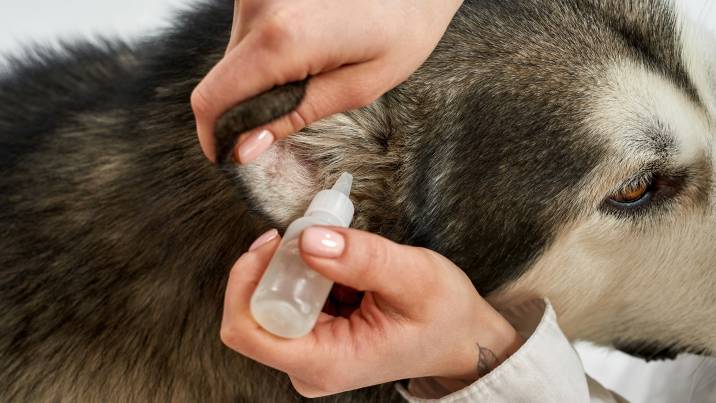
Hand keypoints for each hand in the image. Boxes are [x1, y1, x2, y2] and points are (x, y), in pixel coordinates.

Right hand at [192, 0, 463, 163]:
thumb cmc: (404, 25)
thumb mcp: (358, 86)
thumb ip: (294, 116)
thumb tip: (243, 148)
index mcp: (282, 39)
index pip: (213, 99)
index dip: (213, 136)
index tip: (229, 156)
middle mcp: (259, 6)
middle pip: (223, 78)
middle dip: (246, 108)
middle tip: (291, 113)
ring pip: (236, 55)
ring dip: (260, 75)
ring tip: (313, 68)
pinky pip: (250, 31)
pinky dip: (269, 50)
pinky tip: (308, 45)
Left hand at [221, 227, 522, 397]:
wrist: (462, 339)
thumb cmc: (445, 317)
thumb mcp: (414, 278)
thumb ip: (362, 259)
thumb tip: (308, 240)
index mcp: (328, 362)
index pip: (248, 329)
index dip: (249, 280)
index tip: (277, 242)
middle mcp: (310, 366)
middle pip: (256, 310)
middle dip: (279, 264)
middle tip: (316, 235)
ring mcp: (310, 354)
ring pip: (272, 300)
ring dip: (295, 266)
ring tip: (337, 251)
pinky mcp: (315, 339)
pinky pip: (291, 299)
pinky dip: (307, 273)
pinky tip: (339, 266)